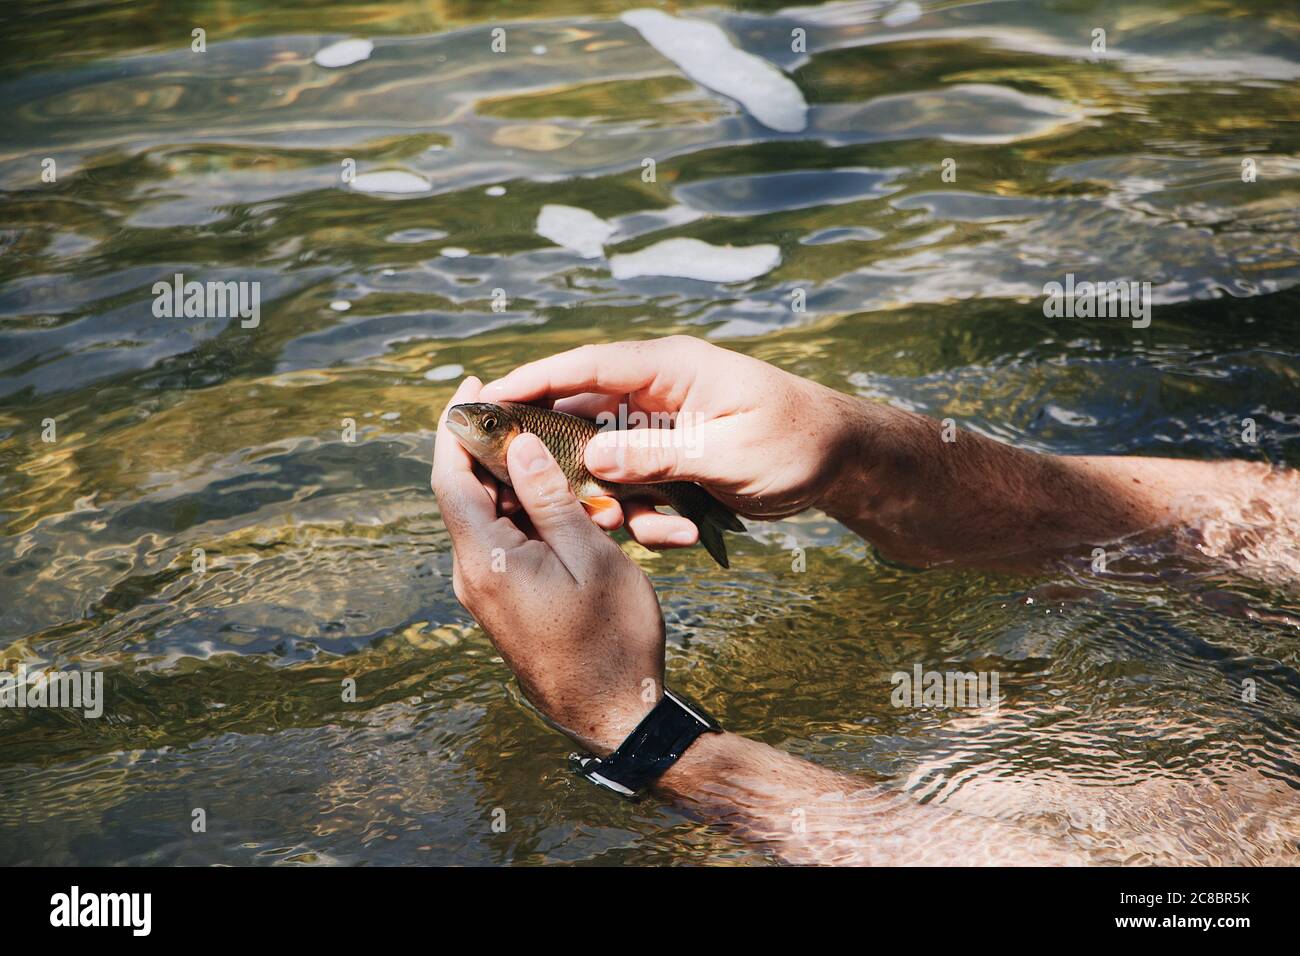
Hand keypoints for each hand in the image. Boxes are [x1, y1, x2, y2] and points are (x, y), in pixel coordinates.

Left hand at [431, 376, 665, 753]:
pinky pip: (507, 541)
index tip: (472, 385)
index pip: (451, 477)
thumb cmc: (611, 637)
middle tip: (534, 411)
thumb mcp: (589, 558)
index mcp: (486, 560)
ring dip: (522, 483)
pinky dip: (531, 514)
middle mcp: (473, 574)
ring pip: (492, 516)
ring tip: (565, 458)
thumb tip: (518, 446)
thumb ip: (550, 499)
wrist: (614, 713)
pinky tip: (570, 502)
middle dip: (496, 447)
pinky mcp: (505, 599)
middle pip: (469, 491)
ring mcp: (486, 589)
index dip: (455, 427)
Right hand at [481, 335, 864, 550]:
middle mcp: (658, 392)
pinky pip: (636, 485)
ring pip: (605, 460)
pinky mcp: (672, 458)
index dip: (531, 381)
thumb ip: (661, 456)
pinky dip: (646, 513)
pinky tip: (679, 534)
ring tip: (628, 527)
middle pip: (581, 414)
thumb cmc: (798, 442)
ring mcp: (663, 427)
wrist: (843, 460)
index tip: (484, 398)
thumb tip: (595, 461)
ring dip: (609, 497)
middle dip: (554, 453)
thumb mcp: (731, 452)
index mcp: (669, 369)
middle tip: (523, 486)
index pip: (585, 367)